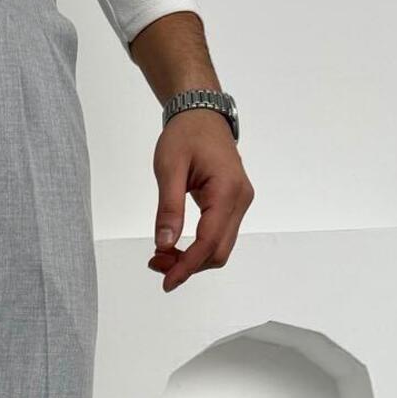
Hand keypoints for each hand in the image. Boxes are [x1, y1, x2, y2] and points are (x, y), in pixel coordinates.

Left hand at [149, 110, 254, 291]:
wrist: (202, 115)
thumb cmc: (185, 135)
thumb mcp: (169, 168)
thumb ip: (168, 207)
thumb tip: (164, 244)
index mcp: (227, 190)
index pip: (210, 241)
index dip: (187, 266)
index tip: (166, 282)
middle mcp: (241, 200)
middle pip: (218, 251)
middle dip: (188, 265)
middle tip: (155, 264)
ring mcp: (240, 203)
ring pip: (220, 247)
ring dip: (192, 259)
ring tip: (161, 256)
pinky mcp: (233, 204)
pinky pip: (218, 235)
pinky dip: (198, 247)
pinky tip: (175, 245)